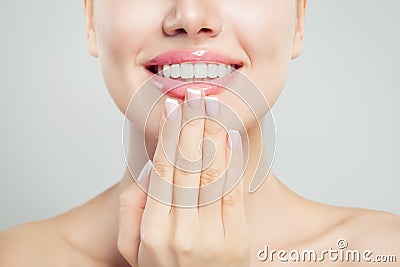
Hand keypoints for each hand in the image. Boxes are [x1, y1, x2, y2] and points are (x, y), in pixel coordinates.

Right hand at [118, 88, 249, 266]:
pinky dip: (232, 162)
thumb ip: (130, 210)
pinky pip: (233, 194)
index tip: (173, 108)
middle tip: (195, 96)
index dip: (170, 135)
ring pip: (211, 175)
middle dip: (192, 126)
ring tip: (212, 108)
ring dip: (213, 136)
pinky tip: (230, 138)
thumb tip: (147, 171)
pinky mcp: (237, 239)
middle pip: (188, 166)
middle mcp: (182, 232)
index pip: (163, 171)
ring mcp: (213, 236)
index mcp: (153, 230)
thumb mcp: (132, 249)